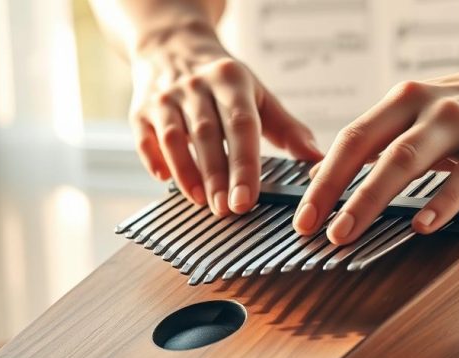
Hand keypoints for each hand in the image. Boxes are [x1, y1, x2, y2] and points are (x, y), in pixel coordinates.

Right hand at [129, 34, 321, 215]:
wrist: (172, 46)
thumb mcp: (257, 94)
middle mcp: (196, 86)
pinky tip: (164, 180)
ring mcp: (165, 97)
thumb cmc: (223, 81)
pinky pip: (145, 138)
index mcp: (231, 80)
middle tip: (227, 210)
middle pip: (208, 135)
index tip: (248, 199)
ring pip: (174, 139)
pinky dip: (153, 159)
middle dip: (217, 176)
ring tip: (202, 202)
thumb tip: (317, 160)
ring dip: (187, 173)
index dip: (245, 165)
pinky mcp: (140, 110)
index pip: (241, 126)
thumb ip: (286, 128)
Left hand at [293, 62, 458, 243]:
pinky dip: (441, 203)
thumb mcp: (410, 118)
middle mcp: (425, 107)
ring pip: (409, 160)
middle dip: (341, 194)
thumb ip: (369, 145)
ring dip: (374, 198)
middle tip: (321, 232)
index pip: (352, 140)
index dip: (324, 180)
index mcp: (399, 102)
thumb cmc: (458, 113)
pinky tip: (422, 225)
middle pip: (373, 150)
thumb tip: (318, 178)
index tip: (304, 219)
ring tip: (351, 231)